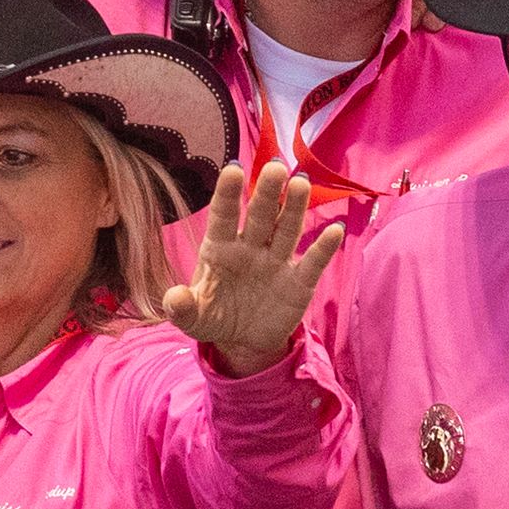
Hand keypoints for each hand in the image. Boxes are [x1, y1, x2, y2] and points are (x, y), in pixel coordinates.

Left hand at [162, 165, 346, 377]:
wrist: (243, 341)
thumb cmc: (214, 317)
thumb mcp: (193, 318)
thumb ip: (182, 307)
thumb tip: (174, 298)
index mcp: (220, 248)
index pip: (224, 215)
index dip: (228, 193)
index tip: (233, 170)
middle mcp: (250, 247)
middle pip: (260, 215)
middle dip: (267, 192)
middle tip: (275, 168)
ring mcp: (276, 261)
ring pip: (286, 229)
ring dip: (294, 208)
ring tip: (301, 184)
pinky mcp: (299, 282)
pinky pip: (313, 262)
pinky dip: (324, 248)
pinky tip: (335, 230)